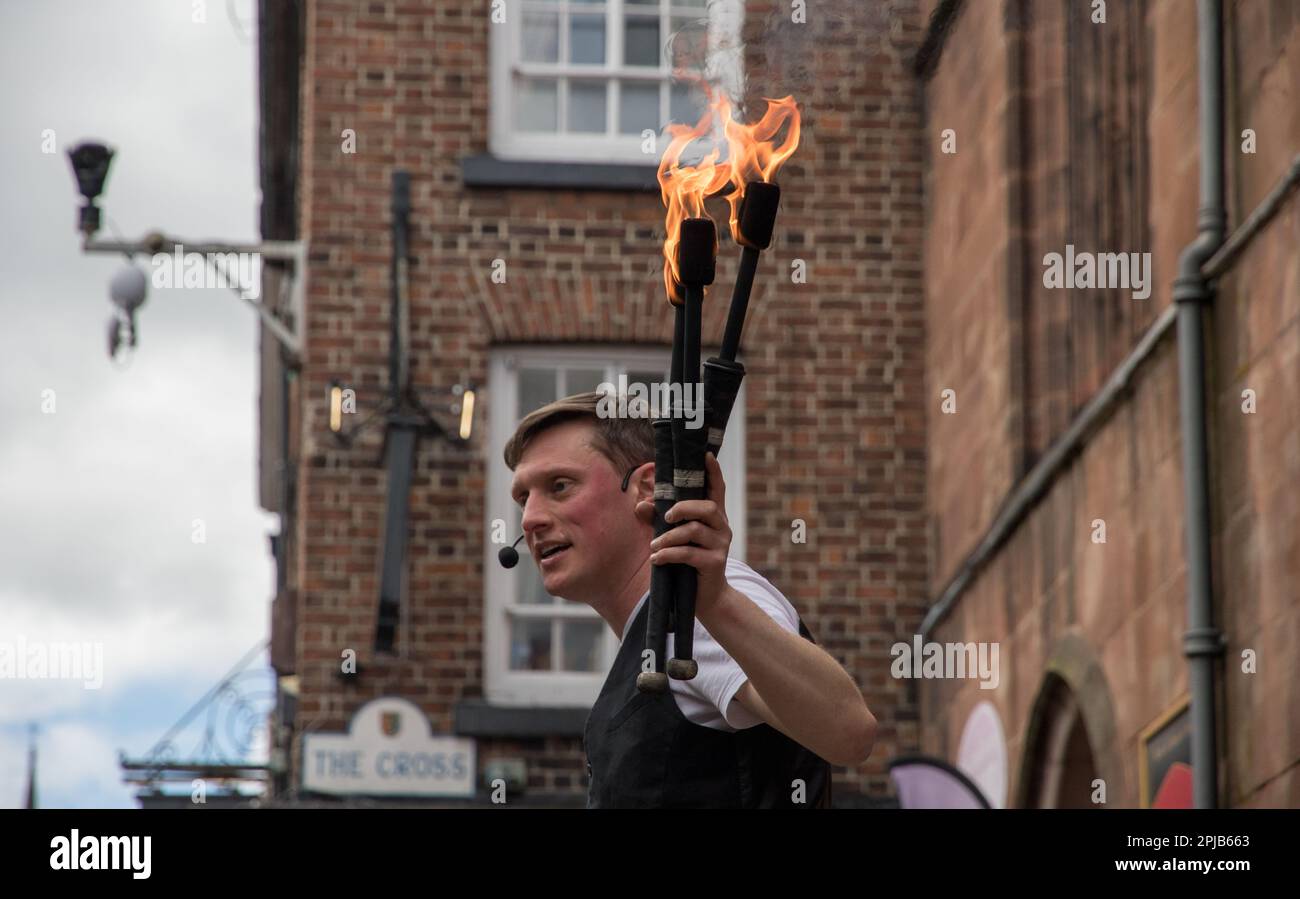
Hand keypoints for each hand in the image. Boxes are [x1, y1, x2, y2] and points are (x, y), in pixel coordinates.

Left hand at [648, 451, 731, 616]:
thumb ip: (658, 520)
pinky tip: (657, 559)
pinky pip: (688, 553)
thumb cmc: (688, 562)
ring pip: (694, 530)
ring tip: (653, 546)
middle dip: (683, 507)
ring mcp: (721, 546)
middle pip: (708, 506)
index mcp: (714, 517)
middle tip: (665, 517)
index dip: (714, 472)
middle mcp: (722, 528)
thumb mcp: (673, 538)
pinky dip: (669, 554)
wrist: (706, 598)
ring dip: (669, 537)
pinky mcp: (714, 563)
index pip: (717, 489)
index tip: (707, 455)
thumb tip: (640, 505)